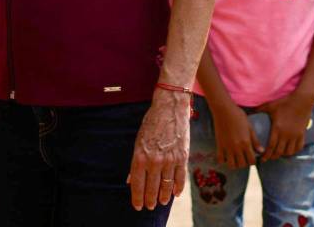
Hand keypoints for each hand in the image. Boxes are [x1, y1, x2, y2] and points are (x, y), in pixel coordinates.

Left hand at [127, 89, 189, 210]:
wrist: (170, 107)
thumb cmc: (151, 123)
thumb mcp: (138, 141)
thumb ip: (136, 162)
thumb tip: (131, 180)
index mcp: (140, 156)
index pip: (137, 184)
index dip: (137, 198)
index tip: (137, 206)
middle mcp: (154, 161)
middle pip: (151, 188)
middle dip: (149, 200)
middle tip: (149, 206)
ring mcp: (170, 160)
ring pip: (166, 186)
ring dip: (163, 197)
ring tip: (161, 202)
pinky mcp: (182, 157)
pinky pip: (180, 178)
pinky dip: (178, 188)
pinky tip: (175, 194)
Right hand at [209, 100, 260, 168]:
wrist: (223, 109)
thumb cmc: (238, 116)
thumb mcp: (249, 127)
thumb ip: (255, 140)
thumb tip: (261, 151)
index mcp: (246, 142)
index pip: (252, 160)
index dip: (253, 161)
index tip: (252, 158)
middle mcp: (236, 147)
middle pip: (242, 165)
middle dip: (245, 164)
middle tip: (244, 158)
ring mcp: (227, 147)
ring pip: (231, 165)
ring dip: (235, 164)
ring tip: (235, 158)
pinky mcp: (219, 144)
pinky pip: (220, 159)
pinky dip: (223, 160)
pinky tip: (226, 156)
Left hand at [257, 90, 313, 161]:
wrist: (301, 100)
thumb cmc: (284, 102)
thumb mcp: (270, 106)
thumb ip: (260, 109)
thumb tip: (250, 112)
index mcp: (277, 128)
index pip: (271, 147)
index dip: (266, 155)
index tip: (262, 160)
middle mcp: (286, 134)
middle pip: (279, 151)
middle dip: (273, 156)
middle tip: (268, 158)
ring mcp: (295, 135)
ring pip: (289, 151)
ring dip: (283, 154)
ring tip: (278, 154)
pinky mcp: (302, 134)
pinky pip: (299, 147)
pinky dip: (294, 151)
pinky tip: (290, 150)